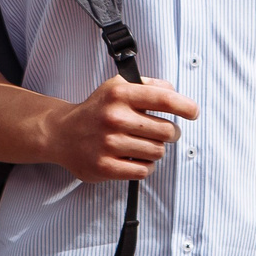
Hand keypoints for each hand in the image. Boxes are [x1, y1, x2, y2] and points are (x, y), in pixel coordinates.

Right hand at [44, 76, 198, 181]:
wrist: (61, 133)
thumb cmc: (96, 110)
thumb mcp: (117, 87)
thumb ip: (148, 85)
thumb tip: (175, 92)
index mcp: (120, 94)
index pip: (164, 98)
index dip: (185, 106)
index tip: (193, 112)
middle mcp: (114, 117)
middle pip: (167, 130)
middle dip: (171, 133)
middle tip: (163, 132)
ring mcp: (109, 143)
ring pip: (158, 152)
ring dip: (156, 150)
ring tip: (143, 145)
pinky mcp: (105, 166)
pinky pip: (143, 170)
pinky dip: (145, 166)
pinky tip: (135, 158)